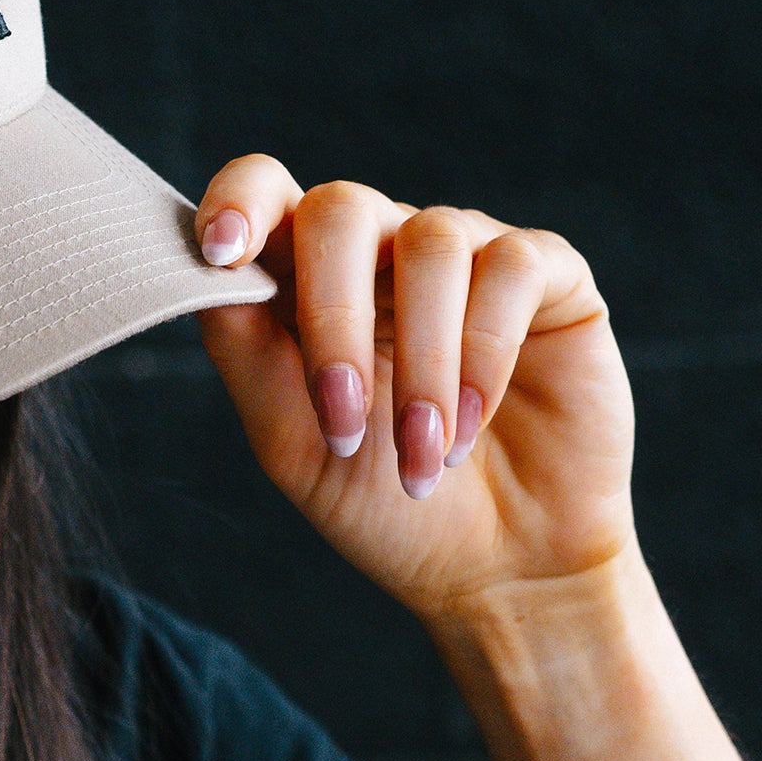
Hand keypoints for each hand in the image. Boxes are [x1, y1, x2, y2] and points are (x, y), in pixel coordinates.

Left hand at [192, 157, 635, 625]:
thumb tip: (214, 280)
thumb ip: (248, 359)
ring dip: (419, 364)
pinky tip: (469, 429)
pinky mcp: (547, 275)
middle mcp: (382, 252)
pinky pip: (511, 268)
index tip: (218, 253)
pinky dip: (483, 357)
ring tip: (420, 456)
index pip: (265, 194)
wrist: (493, 566)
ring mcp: (466, 254)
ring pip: (431, 243)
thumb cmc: (381, 503)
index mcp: (305, 283)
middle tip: (342, 422)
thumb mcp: (295, 445)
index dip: (237, 202)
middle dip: (332, 319)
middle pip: (341, 208)